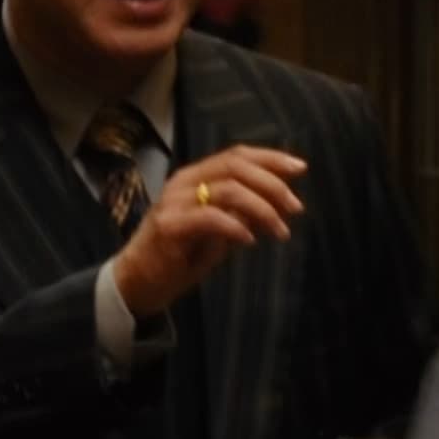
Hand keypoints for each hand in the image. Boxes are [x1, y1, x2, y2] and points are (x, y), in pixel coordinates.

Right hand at [111, 146, 307, 320]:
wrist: (138, 283)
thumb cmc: (180, 256)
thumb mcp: (220, 232)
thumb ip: (244, 214)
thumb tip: (279, 202)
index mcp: (196, 177)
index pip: (237, 155)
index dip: (270, 158)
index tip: (300, 168)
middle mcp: (184, 182)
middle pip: (235, 166)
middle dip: (272, 184)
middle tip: (295, 207)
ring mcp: (174, 202)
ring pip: (228, 189)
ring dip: (262, 209)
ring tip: (280, 231)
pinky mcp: (169, 225)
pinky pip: (210, 217)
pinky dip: (236, 227)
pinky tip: (250, 241)